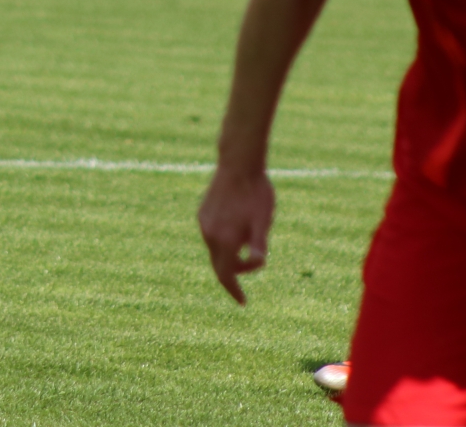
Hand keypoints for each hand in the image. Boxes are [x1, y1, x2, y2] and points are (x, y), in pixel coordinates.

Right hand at [199, 167, 273, 304]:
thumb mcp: (263, 221)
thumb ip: (259, 245)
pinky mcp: (202, 213)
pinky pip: (211, 236)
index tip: (243, 302)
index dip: (234, 290)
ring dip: (230, 255)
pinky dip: (223, 242)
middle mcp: (209, 234)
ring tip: (250, 243)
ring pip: (215, 250)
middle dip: (234, 274)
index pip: (226, 275)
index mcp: (225, 239)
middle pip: (219, 265)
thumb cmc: (256, 193)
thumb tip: (258, 263)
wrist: (238, 164)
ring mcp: (204, 223)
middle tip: (252, 273)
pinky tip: (237, 230)